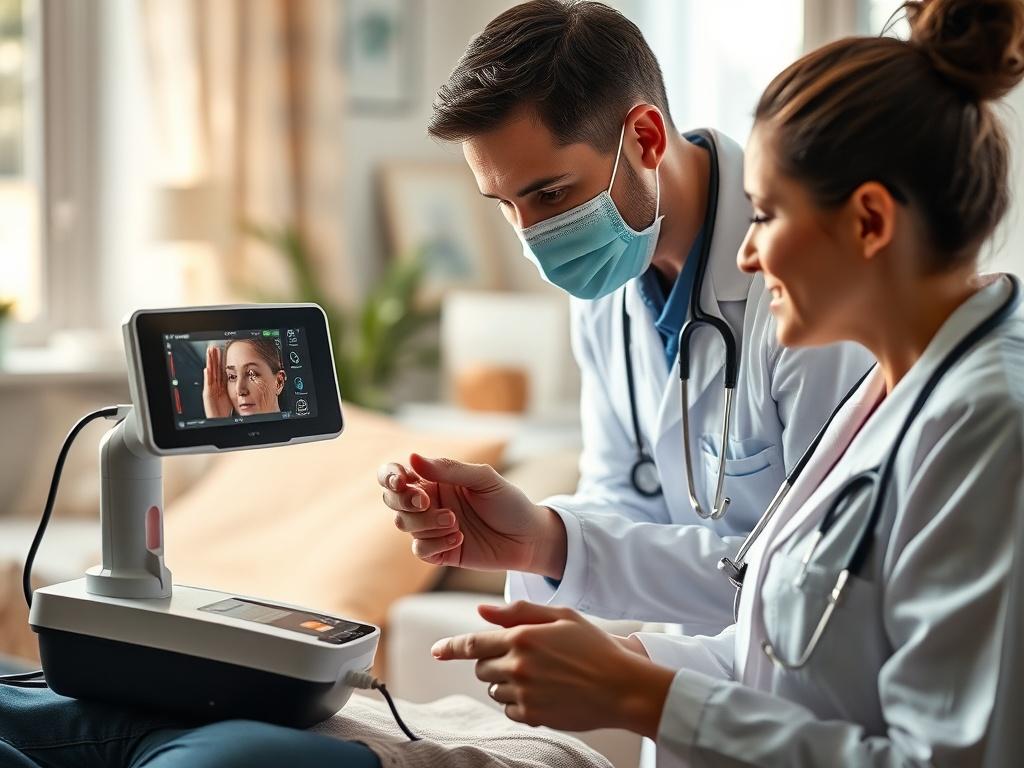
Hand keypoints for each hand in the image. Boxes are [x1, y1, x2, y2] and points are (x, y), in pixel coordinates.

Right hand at [202, 345, 232, 418]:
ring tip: (209, 354)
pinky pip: (208, 385)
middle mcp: (214, 386)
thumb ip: (229, 386)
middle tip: (213, 348)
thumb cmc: (223, 411)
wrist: (218, 420)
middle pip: (213, 369)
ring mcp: (210, 390)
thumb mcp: (229, 396)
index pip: (219, 370)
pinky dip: (207, 377)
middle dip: (213, 358)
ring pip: (210, 374)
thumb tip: (236, 379)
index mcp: (219, 386)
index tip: (219, 351)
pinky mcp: (207, 395)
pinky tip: (207, 370)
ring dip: (209, 363)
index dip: (219, 360)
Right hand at [377, 454, 566, 576]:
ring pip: (404, 524)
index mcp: (435, 479)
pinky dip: (435, 543)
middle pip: (393, 500)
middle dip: (404, 500)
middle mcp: (430, 502)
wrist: (529, 538)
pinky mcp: (440, 552)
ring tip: (455, 522)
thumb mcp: (484, 479)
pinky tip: (459, 538)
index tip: (402, 480)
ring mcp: (433, 528)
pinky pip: (420, 549)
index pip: (397, 474)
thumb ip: (449, 469)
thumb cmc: (509, 502)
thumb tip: (412, 458)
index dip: (390, 476)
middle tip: (426, 501)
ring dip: (427, 522)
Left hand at [431, 601, 673, 735]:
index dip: (451, 647)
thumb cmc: (595, 647)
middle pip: (481, 667)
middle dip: (492, 661)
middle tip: (521, 657)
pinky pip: (508, 709)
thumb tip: (482, 612)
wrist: (622, 688)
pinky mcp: (533, 716)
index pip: (473, 643)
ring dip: (505, 682)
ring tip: (538, 675)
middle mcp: (518, 665)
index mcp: (523, 636)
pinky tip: (543, 693)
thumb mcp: (561, 616)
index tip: (437, 651)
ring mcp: (524, 693)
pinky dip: (517, 702)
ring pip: (493, 689)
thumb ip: (519, 611)